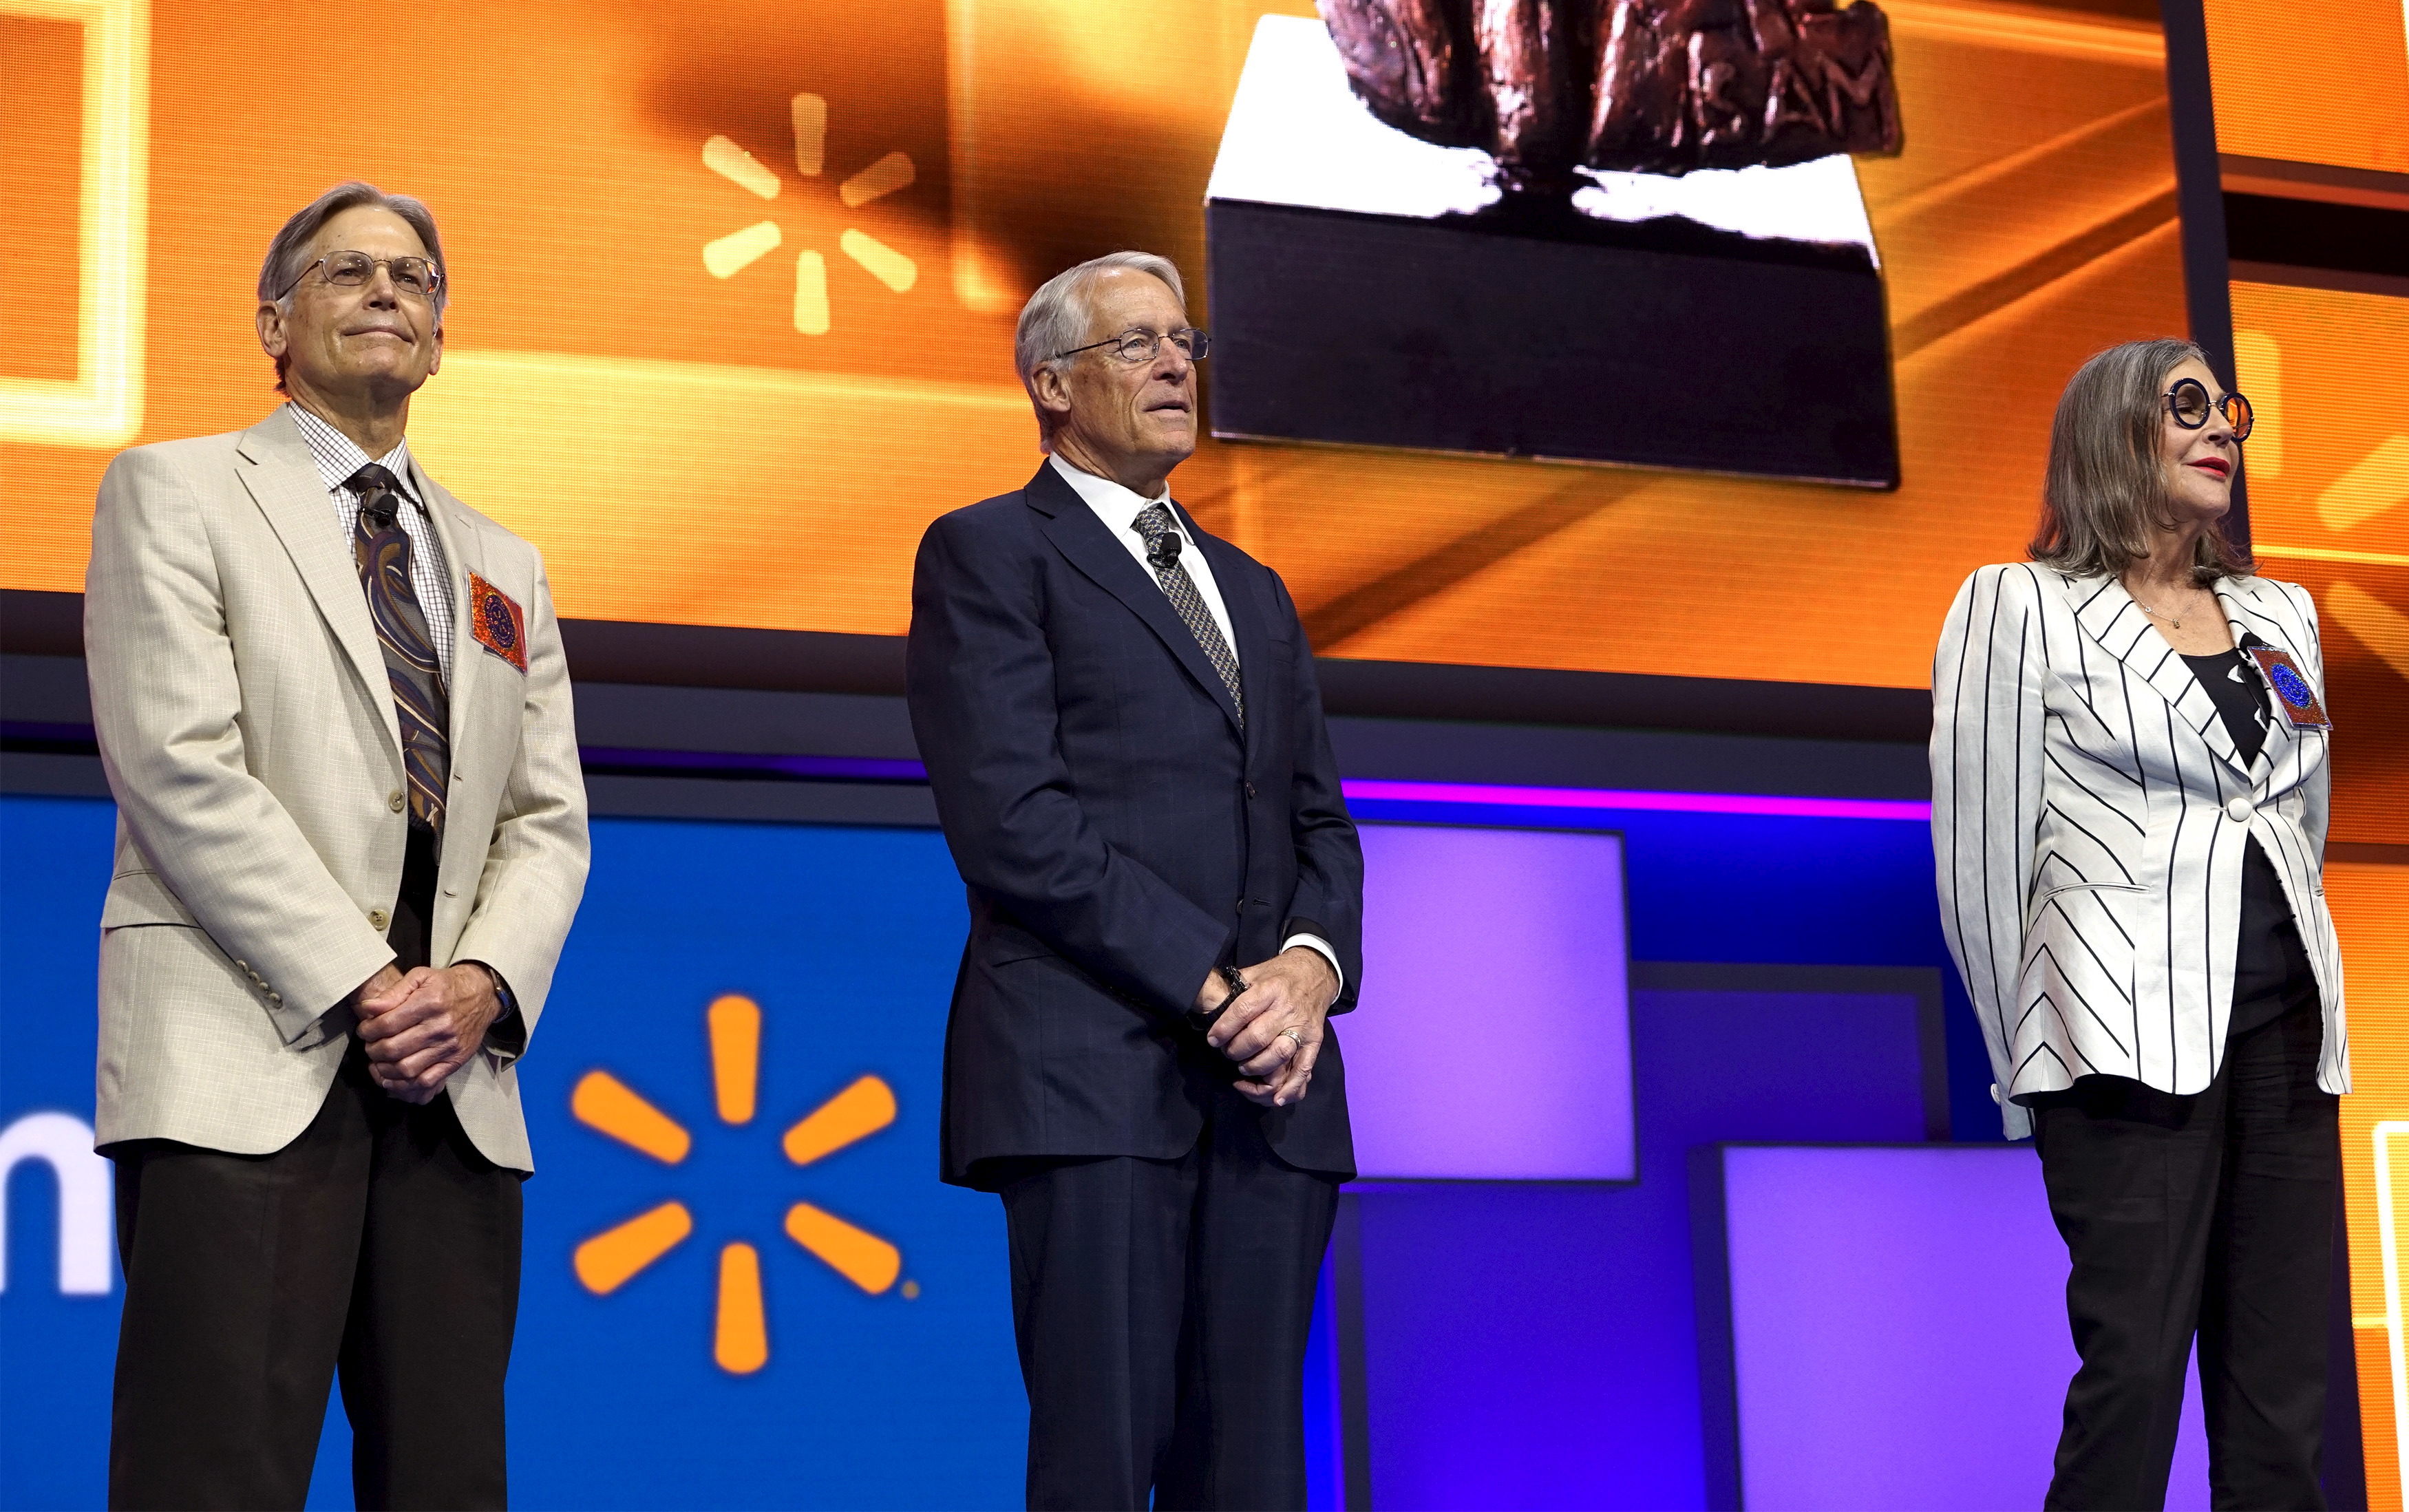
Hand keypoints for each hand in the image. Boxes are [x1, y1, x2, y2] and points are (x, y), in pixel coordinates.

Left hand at [355, 963, 500, 1103]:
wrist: (482, 995)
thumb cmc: (447, 986)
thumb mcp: (420, 977)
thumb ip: (393, 992)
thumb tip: (368, 1008)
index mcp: (429, 1002)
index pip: (386, 1024)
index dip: (368, 1030)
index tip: (365, 1030)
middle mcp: (440, 1026)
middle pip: (393, 1048)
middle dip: (372, 1050)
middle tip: (371, 1045)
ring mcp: (449, 1046)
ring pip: (406, 1069)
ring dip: (384, 1068)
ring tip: (380, 1060)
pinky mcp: (455, 1061)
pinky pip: (426, 1081)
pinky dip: (405, 1084)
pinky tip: (394, 1076)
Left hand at [1206, 947, 1338, 1108]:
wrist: (1316, 973)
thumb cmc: (1279, 975)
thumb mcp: (1255, 972)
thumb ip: (1234, 987)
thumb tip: (1207, 1001)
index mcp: (1270, 989)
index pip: (1243, 1010)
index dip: (1224, 1028)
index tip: (1213, 1039)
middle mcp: (1287, 1008)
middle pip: (1258, 1036)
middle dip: (1237, 1050)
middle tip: (1228, 1052)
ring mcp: (1302, 1026)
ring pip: (1279, 1054)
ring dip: (1257, 1066)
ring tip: (1244, 1067)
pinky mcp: (1314, 1041)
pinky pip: (1304, 1067)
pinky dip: (1292, 1085)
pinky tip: (1277, 1098)